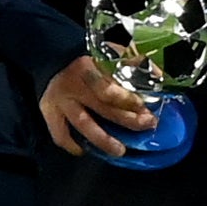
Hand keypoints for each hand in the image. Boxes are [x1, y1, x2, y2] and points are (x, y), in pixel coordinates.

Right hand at [39, 56, 156, 157]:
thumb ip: (129, 63)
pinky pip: (59, 134)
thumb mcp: (105, 54)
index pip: (108, 88)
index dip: (127, 99)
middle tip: (146, 126)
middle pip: (102, 107)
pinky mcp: (48, 112)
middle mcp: (73, 86)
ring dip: (103, 140)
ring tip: (120, 151)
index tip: (143, 107)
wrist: (52, 57)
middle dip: (127, 119)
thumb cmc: (85, 59)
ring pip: (83, 124)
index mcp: (86, 68)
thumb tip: (158, 73)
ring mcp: (60, 101)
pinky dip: (72, 144)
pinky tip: (85, 150)